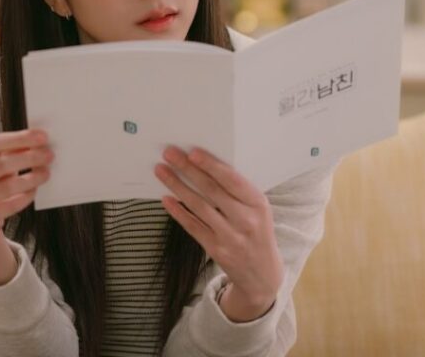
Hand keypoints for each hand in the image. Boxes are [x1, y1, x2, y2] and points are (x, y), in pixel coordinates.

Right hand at [0, 128, 52, 283]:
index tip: (43, 137)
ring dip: (31, 178)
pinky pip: (9, 206)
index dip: (20, 138)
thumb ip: (8, 153)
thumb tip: (37, 142)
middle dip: (29, 157)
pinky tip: (34, 190)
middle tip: (49, 155)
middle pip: (1, 163)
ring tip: (46, 173)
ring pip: (6, 186)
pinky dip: (25, 197)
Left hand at [155, 146, 283, 321]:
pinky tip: (166, 199)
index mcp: (258, 204)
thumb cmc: (257, 230)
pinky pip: (193, 226)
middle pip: (211, 190)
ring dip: (177, 186)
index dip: (211, 166)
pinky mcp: (215, 249)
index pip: (232, 180)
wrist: (262, 272)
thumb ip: (238, 191)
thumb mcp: (258, 209)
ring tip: (162, 171)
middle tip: (169, 154)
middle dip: (188, 169)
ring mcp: (229, 236)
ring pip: (198, 206)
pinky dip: (178, 212)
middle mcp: (245, 220)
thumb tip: (205, 166)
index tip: (192, 153)